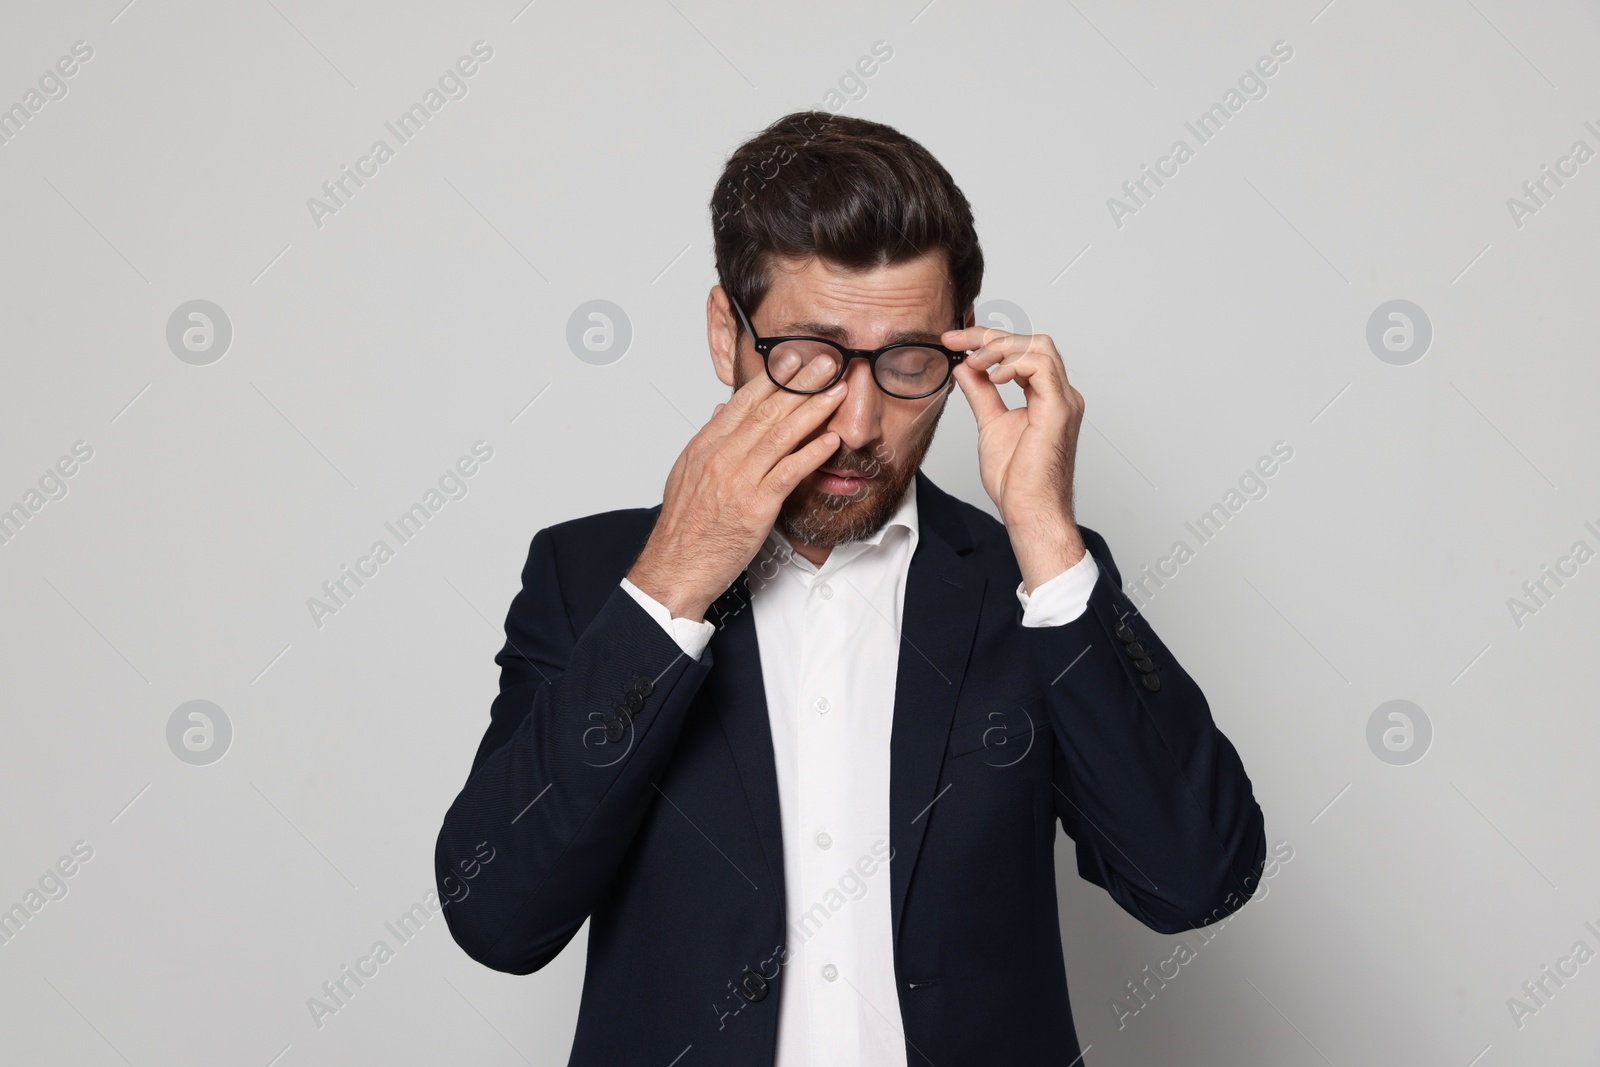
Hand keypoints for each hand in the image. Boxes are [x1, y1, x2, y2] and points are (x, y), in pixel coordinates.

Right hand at [627, 353, 847, 621]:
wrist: (675, 567)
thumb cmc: (685, 527)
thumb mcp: (686, 474)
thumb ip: (708, 440)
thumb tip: (721, 410)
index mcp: (705, 446)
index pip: (744, 402)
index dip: (774, 378)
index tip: (796, 359)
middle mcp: (721, 456)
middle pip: (767, 410)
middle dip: (801, 382)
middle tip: (828, 361)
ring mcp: (738, 480)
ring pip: (781, 435)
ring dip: (814, 409)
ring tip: (837, 390)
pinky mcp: (755, 506)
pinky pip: (788, 472)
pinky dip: (811, 453)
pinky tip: (830, 440)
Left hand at [945, 323, 1086, 591]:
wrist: (1028, 511)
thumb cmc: (1016, 481)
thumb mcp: (989, 424)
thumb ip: (980, 393)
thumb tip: (965, 366)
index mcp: (1047, 397)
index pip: (1022, 351)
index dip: (987, 340)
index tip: (953, 341)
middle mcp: (1060, 394)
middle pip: (1032, 342)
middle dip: (990, 336)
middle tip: (956, 341)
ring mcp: (1063, 400)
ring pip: (1039, 346)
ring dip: (1001, 347)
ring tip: (975, 362)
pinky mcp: (1059, 410)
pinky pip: (1041, 367)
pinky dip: (1013, 363)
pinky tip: (992, 376)